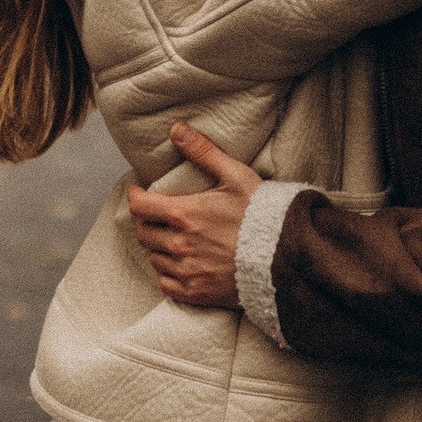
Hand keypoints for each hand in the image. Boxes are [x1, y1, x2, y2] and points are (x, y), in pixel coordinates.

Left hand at [124, 123, 260, 308]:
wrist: (286, 256)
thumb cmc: (262, 214)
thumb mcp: (236, 176)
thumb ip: (204, 152)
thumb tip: (176, 129)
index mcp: (184, 214)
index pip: (139, 206)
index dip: (135, 196)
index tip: (138, 191)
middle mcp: (180, 244)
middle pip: (143, 233)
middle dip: (146, 221)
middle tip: (157, 214)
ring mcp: (187, 271)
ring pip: (154, 258)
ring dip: (158, 247)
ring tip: (172, 238)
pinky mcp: (197, 292)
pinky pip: (166, 284)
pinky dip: (168, 274)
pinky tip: (181, 264)